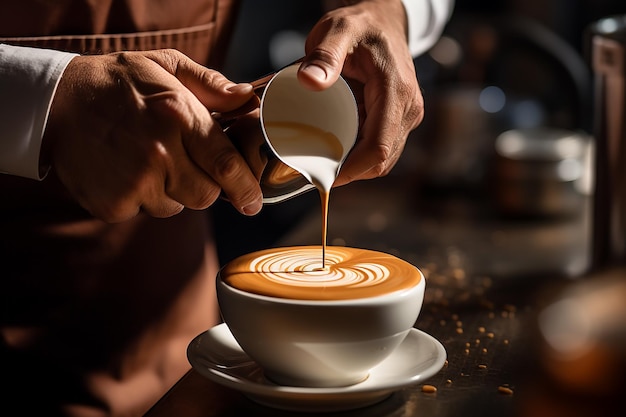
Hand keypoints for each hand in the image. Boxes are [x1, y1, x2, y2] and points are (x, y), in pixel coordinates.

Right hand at [43, 49, 263, 222]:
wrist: (56, 102)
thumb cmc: (117, 83)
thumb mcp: (166, 66)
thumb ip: (210, 85)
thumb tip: (246, 98)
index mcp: (178, 115)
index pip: (225, 164)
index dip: (245, 188)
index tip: (253, 201)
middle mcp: (159, 152)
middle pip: (205, 195)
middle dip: (204, 186)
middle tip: (184, 164)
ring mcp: (134, 182)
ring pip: (174, 206)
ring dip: (169, 191)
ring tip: (147, 160)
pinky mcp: (112, 204)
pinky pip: (143, 212)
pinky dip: (140, 198)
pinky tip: (126, 171)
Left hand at [297, 0, 423, 186]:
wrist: (384, 20)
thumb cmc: (361, 25)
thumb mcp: (338, 30)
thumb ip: (324, 55)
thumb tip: (309, 81)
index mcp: (397, 92)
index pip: (378, 148)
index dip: (351, 170)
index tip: (323, 177)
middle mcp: (409, 109)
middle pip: (381, 160)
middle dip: (349, 172)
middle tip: (316, 171)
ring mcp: (408, 116)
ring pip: (384, 159)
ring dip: (355, 166)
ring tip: (324, 161)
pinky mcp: (402, 118)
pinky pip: (383, 147)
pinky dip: (361, 155)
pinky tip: (339, 149)